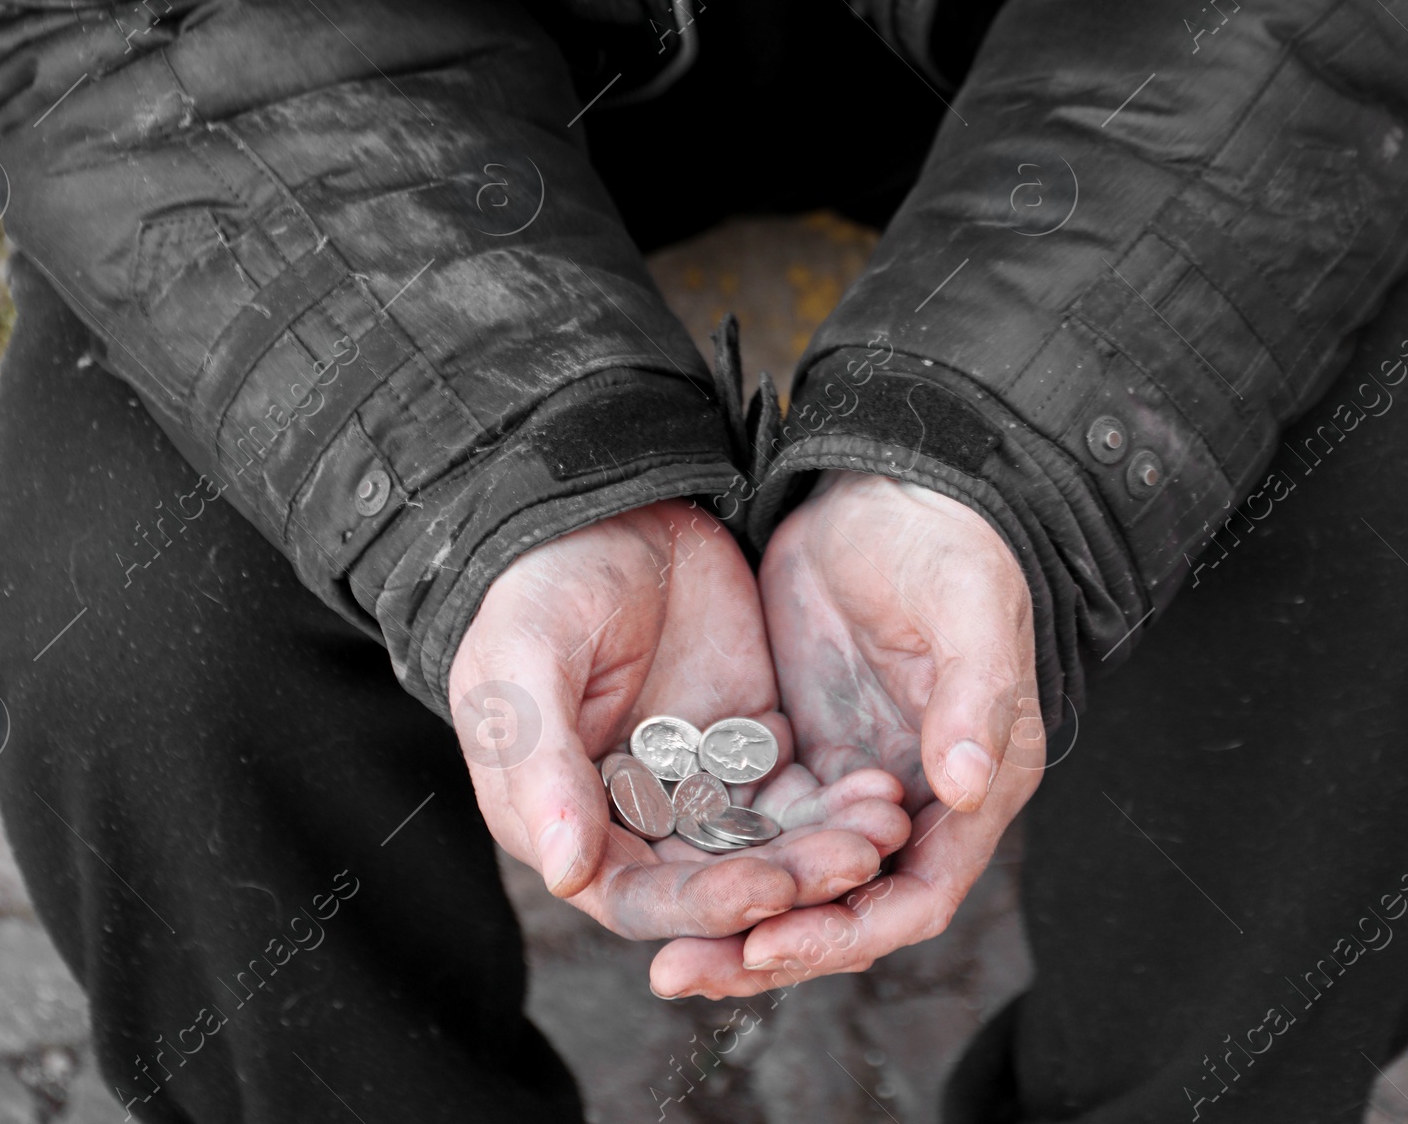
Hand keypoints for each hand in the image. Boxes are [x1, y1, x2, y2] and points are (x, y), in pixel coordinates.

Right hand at [448, 500, 909, 975]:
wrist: (608, 504)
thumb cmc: (543, 583)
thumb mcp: (526, 661)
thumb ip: (541, 767)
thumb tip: (564, 874)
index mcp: (561, 820)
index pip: (636, 897)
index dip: (702, 904)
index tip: (768, 888)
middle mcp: (631, 820)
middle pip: (712, 881)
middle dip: (783, 881)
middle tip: (854, 862)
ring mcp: (693, 782)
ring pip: (763, 845)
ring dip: (820, 850)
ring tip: (882, 831)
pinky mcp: (747, 744)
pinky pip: (795, 792)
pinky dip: (835, 802)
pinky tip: (880, 793)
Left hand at [650, 472, 1040, 997]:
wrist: (898, 484)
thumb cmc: (953, 543)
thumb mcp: (970, 609)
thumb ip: (976, 695)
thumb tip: (966, 782)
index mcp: (979, 786)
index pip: (914, 896)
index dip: (847, 931)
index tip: (771, 941)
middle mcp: (921, 802)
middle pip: (846, 908)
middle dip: (772, 946)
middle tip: (684, 970)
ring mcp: (859, 778)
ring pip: (797, 876)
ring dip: (738, 915)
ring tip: (662, 951)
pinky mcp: (808, 750)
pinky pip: (763, 824)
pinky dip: (724, 855)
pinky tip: (658, 871)